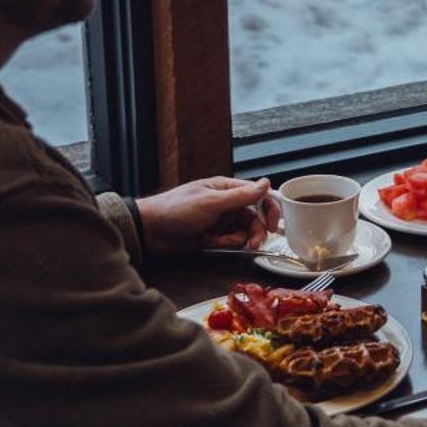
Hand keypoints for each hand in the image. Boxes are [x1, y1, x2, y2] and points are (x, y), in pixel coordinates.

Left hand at [134, 177, 280, 256]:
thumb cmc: (177, 209)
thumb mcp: (212, 202)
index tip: (274, 223)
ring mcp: (220, 220)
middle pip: (255, 216)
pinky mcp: (214, 236)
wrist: (152, 231)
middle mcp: (227, 203)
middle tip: (256, 242)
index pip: (258, 195)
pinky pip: (231, 241)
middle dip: (257, 229)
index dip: (270, 208)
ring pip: (244, 231)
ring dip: (242, 238)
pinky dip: (227, 243)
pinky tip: (215, 242)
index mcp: (227, 188)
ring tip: (230, 242)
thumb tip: (266, 182)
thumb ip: (241, 196)